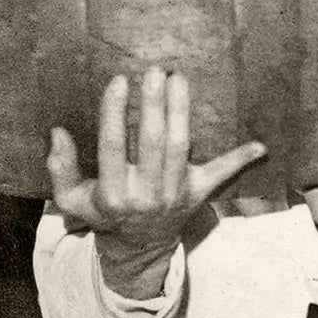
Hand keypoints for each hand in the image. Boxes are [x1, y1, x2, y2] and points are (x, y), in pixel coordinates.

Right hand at [48, 69, 266, 299]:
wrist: (138, 246)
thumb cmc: (103, 212)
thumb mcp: (71, 200)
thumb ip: (60, 168)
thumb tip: (57, 132)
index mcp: (114, 193)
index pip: (113, 146)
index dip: (114, 113)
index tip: (117, 81)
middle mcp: (147, 194)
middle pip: (152, 142)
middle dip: (154, 104)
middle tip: (155, 70)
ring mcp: (176, 194)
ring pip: (180, 146)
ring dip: (181, 110)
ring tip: (178, 79)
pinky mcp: (199, 194)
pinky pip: (222, 175)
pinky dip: (241, 160)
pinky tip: (260, 146)